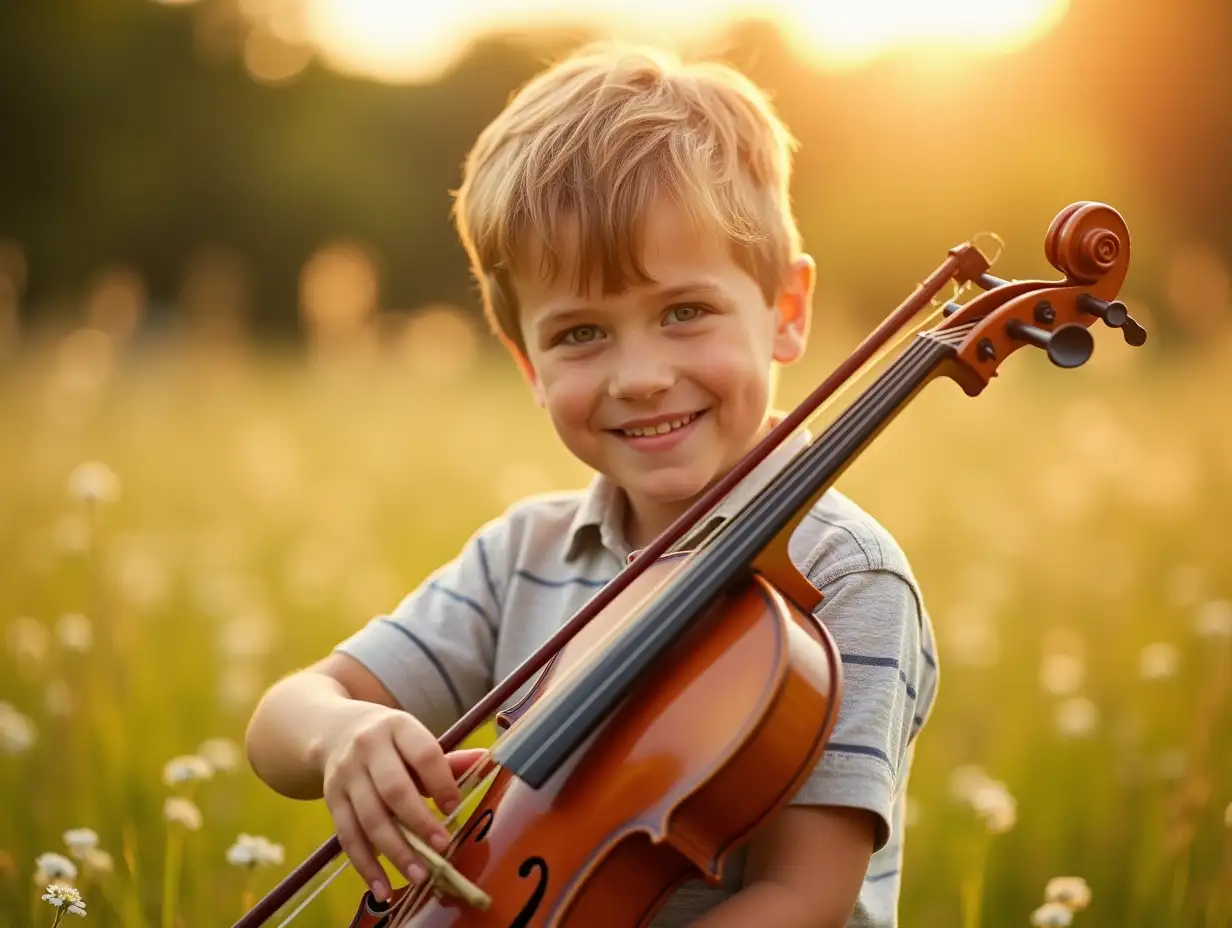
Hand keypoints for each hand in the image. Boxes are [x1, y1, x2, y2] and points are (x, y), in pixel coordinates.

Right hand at [318, 703, 486, 901]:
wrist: (336, 732)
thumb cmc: (390, 742)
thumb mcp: (414, 739)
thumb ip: (447, 759)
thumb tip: (485, 760)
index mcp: (398, 727)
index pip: (423, 754)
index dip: (441, 781)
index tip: (454, 808)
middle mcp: (368, 748)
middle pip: (393, 789)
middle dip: (419, 821)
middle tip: (441, 848)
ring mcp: (346, 775)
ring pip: (370, 818)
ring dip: (396, 851)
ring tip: (419, 876)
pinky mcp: (331, 800)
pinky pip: (348, 837)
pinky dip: (366, 866)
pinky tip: (384, 888)